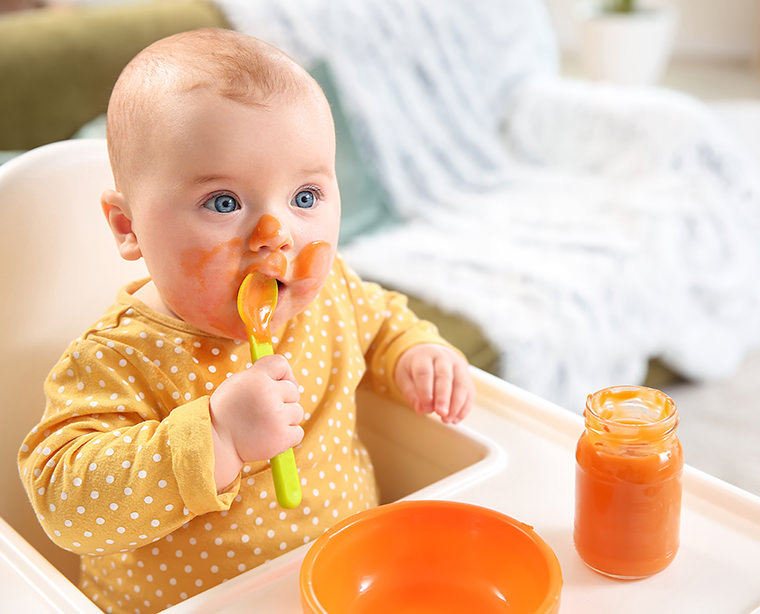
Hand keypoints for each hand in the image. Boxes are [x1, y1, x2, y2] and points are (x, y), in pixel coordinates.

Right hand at [209, 355, 303, 488]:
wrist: (215, 444)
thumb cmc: (227, 413)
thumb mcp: (237, 383)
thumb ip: (260, 376)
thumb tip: (289, 379)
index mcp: (256, 377)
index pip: (281, 363)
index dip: (283, 373)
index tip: (278, 383)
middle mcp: (269, 394)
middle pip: (293, 390)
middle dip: (282, 400)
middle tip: (262, 410)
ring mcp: (277, 416)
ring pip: (297, 412)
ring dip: (285, 419)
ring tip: (264, 424)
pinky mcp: (282, 437)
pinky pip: (298, 432)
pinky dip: (287, 436)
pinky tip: (269, 436)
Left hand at [394, 344, 473, 423]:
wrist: (430, 353)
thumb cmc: (415, 367)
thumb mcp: (405, 376)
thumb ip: (410, 392)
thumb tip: (421, 409)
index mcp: (424, 356)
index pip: (425, 373)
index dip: (425, 392)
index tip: (425, 408)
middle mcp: (443, 358)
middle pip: (445, 377)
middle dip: (444, 397)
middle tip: (441, 413)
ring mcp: (458, 365)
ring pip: (461, 384)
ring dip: (456, 404)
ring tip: (448, 420)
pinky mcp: (467, 375)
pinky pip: (469, 391)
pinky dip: (465, 407)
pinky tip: (456, 419)